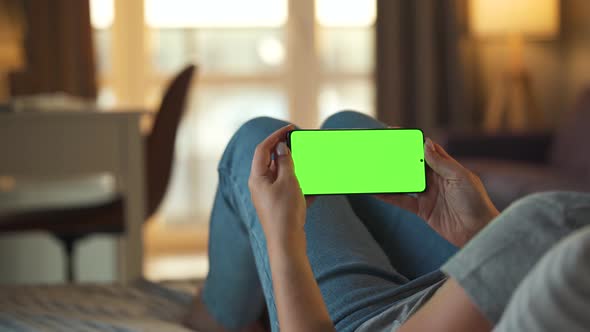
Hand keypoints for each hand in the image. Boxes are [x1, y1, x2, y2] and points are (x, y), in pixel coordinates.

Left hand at [248, 124, 309, 245]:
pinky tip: (316, 189)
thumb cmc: (285, 212)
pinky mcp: (279, 209)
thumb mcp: (288, 181)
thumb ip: (285, 161)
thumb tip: (281, 147)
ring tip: (310, 165)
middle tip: (300, 144)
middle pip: (271, 162)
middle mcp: (260, 187)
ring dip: (296, 170)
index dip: (276, 136)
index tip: (290, 128)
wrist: (287, 244)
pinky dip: (302, 188)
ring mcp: (269, 198)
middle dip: (286, 153)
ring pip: (282, 177)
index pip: (263, 149)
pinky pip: (291, 192)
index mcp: (257, 177)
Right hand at [376, 138, 498, 246]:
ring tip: (375, 169)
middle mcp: (436, 179)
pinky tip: (377, 191)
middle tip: (380, 150)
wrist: (479, 232)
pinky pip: (402, 200)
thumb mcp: (461, 178)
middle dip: (397, 158)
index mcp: (447, 168)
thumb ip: (442, 162)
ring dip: (391, 176)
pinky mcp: (422, 210)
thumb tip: (427, 143)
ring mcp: (428, 194)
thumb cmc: (476, 203)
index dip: (412, 142)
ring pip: (405, 181)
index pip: (426, 150)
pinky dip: (389, 196)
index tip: (396, 133)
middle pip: (412, 164)